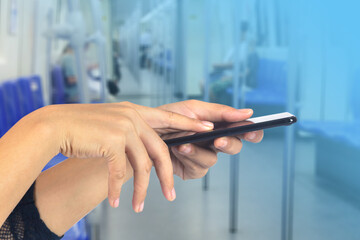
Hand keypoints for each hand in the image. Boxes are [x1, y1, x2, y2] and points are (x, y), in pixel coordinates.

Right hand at [42, 102, 213, 210]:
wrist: (53, 127)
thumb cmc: (82, 129)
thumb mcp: (111, 127)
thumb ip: (130, 135)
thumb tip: (146, 155)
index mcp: (134, 112)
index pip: (169, 118)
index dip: (188, 124)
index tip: (207, 128)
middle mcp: (132, 117)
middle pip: (160, 151)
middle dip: (166, 177)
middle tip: (171, 196)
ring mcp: (123, 127)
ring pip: (141, 166)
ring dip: (140, 190)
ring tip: (138, 208)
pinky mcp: (112, 141)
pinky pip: (120, 172)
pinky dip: (116, 189)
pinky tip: (114, 202)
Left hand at [158, 100, 263, 179]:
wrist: (145, 131)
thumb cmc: (170, 117)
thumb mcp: (194, 109)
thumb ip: (221, 112)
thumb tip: (248, 113)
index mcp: (218, 126)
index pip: (242, 131)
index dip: (252, 133)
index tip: (253, 131)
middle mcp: (213, 143)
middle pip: (234, 147)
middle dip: (228, 145)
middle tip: (219, 141)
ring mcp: (203, 157)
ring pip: (213, 160)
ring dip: (198, 151)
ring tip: (183, 143)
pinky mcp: (192, 170)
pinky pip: (198, 169)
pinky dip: (188, 158)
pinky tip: (178, 150)